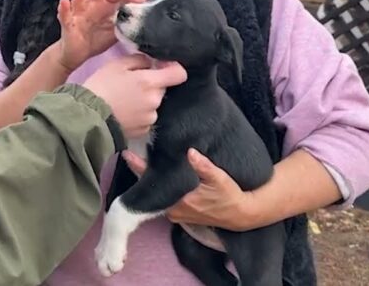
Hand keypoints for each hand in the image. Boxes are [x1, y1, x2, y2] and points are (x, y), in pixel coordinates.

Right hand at [56, 0, 147, 71]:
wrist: (78, 55)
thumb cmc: (96, 37)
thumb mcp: (117, 27)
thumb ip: (130, 15)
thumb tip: (149, 4)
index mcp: (103, 2)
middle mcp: (90, 3)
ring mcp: (77, 13)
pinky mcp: (68, 25)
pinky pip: (65, 16)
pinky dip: (63, 9)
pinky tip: (64, 1)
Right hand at [82, 55, 186, 139]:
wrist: (87, 117)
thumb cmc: (100, 86)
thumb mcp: (116, 65)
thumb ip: (139, 60)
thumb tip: (151, 62)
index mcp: (150, 82)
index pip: (179, 74)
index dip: (172, 68)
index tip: (159, 67)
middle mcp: (155, 101)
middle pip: (162, 89)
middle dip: (151, 85)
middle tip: (129, 85)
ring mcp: (150, 118)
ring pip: (153, 104)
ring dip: (144, 101)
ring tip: (123, 101)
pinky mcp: (143, 131)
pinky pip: (146, 118)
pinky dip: (138, 115)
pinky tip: (123, 113)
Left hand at [123, 148, 255, 231]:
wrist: (240, 215)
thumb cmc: (230, 196)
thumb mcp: (220, 179)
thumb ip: (204, 166)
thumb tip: (190, 152)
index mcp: (182, 201)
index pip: (155, 183)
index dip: (140, 168)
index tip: (128, 155)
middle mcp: (174, 210)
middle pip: (151, 188)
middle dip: (141, 171)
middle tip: (129, 152)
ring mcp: (175, 213)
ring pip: (156, 194)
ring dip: (149, 178)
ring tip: (139, 158)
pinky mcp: (178, 214)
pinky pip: (162, 198)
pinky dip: (158, 186)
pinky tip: (154, 172)